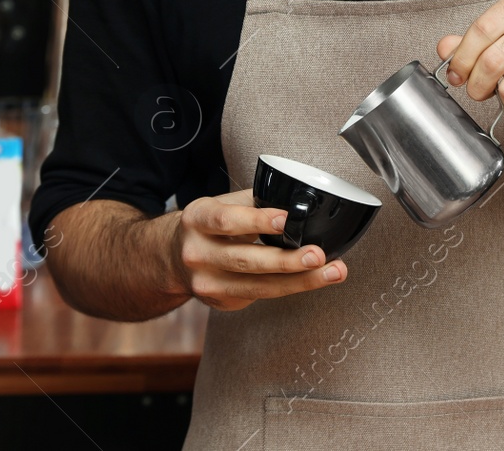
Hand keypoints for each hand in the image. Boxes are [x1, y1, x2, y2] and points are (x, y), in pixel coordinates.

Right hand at [171, 188, 347, 311]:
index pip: (227, 220)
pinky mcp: (220, 302)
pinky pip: (260, 295)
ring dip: (300, 280)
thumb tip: (298, 201)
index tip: (286, 219)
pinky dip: (290, 287)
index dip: (257, 220)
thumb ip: (253, 202)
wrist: (172, 258)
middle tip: (317, 255)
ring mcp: (206, 283)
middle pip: (246, 260)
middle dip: (286, 260)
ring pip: (258, 286)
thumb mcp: (220, 205)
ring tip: (331, 272)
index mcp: (198, 219)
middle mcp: (198, 254)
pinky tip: (313, 280)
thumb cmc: (207, 226)